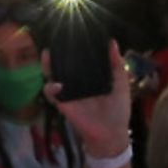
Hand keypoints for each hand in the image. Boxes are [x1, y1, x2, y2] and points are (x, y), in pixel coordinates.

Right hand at [42, 39, 130, 158]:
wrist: (112, 132)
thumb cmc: (118, 109)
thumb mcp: (121, 83)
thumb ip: (116, 64)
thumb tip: (112, 42)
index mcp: (91, 77)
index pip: (80, 60)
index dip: (74, 49)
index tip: (72, 35)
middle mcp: (77, 82)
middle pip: (63, 65)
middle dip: (56, 54)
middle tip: (54, 42)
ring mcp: (68, 92)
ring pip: (52, 76)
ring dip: (47, 66)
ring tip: (47, 55)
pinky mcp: (63, 103)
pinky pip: (50, 94)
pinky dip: (50, 88)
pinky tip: (57, 84)